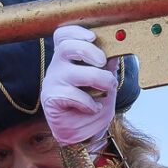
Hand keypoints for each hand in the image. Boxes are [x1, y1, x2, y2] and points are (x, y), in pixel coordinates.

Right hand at [41, 25, 121, 149]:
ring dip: (98, 79)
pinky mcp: (51, 99)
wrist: (83, 136)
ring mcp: (52, 82)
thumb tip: (116, 50)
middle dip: (90, 51)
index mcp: (68, 59)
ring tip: (107, 88)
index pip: (62, 36)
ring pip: (75, 71)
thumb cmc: (92, 108)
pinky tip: (93, 108)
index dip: (76, 31)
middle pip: (67, 47)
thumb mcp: (106, 85)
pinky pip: (73, 94)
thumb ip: (108, 68)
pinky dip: (89, 102)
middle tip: (103, 62)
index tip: (93, 37)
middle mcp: (57, 67)